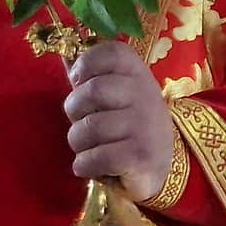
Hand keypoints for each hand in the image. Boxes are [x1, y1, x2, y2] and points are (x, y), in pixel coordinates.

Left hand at [64, 41, 174, 200]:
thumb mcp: (116, 98)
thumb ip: (91, 78)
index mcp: (138, 74)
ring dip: (80, 145)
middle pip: (92, 91)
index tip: (79, 83)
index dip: (85, 64)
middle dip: (75, 112)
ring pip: (88, 128)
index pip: (110, 53)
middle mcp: (145, 95)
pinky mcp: (140, 156)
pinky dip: (85, 166)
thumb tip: (65, 55)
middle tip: (86, 125)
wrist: (160, 172)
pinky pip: (94, 157)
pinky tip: (96, 167)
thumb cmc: (129, 131)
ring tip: (94, 150)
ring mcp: (145, 126)